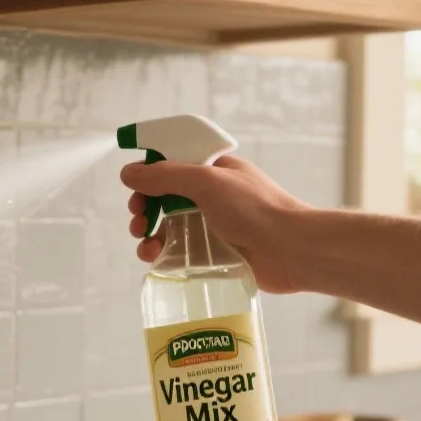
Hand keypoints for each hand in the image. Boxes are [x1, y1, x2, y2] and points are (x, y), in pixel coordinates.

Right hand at [120, 155, 310, 293]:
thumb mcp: (206, 182)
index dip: (149, 172)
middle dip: (144, 205)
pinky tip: (156, 258)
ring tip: (145, 244)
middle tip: (138, 219)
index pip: (171, 162)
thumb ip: (165, 176)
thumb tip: (128, 173)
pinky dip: (162, 253)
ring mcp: (212, 224)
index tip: (134, 186)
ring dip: (149, 232)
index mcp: (213, 169)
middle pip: (164, 195)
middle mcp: (211, 194)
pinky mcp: (214, 252)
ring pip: (168, 224)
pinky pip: (179, 250)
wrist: (292, 250)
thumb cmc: (255, 210)